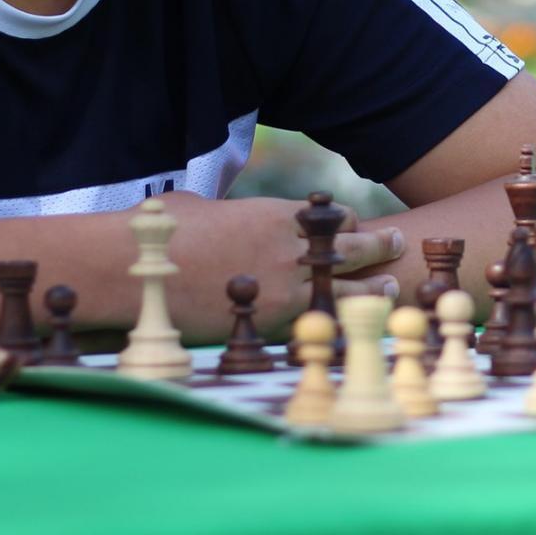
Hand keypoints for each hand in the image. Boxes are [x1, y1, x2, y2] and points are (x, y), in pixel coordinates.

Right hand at [160, 193, 405, 324]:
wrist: (136, 268)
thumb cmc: (160, 235)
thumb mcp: (198, 208)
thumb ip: (221, 214)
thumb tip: (211, 214)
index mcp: (273, 215)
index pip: (330, 217)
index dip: (347, 223)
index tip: (358, 227)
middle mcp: (288, 247)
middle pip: (349, 248)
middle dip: (378, 246)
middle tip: (399, 243)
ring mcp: (283, 284)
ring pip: (343, 286)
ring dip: (370, 288)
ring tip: (391, 289)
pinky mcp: (270, 319)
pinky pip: (316, 320)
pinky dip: (339, 321)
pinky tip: (354, 326)